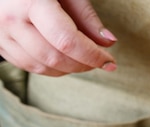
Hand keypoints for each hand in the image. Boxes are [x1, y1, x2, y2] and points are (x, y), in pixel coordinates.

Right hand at [0, 0, 116, 75]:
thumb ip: (85, 16)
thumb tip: (108, 43)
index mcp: (28, 2)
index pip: (67, 40)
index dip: (92, 55)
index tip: (110, 61)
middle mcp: (10, 19)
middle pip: (54, 57)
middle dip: (83, 64)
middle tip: (100, 61)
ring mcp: (0, 33)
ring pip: (41, 66)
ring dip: (69, 69)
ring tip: (84, 60)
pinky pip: (28, 66)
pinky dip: (51, 68)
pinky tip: (65, 60)